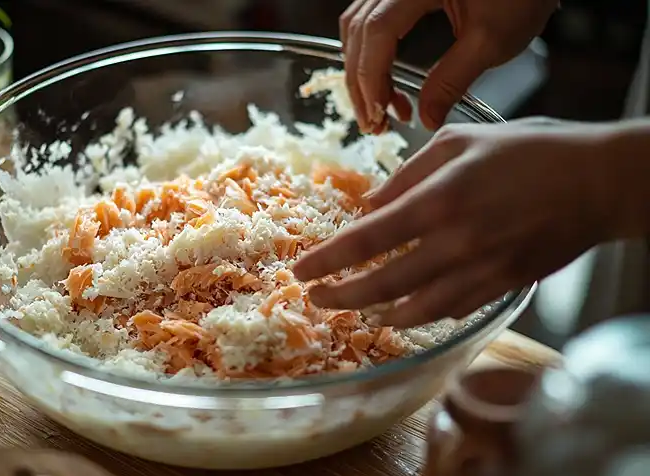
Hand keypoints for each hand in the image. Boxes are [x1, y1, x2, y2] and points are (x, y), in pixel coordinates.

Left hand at [294, 118, 621, 327]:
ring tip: (354, 310)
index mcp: (437, 202)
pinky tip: (401, 311)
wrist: (595, 183)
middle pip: (380, 285)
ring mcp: (478, 272)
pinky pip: (448, 311)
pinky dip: (418, 315)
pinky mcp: (499, 288)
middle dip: (340, 297)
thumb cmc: (526, 152)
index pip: (364, 241)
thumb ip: (406, 176)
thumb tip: (369, 206)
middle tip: (316, 299)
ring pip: (413, 310)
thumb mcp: (457, 144)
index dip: (326, 261)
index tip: (299, 271)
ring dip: (375, 315)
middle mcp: (453, 244)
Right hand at [340, 0, 557, 131]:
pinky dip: (369, 53)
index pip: (377, 33)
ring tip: (379, 105)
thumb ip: (452, 81)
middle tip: (374, 123)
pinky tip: (382, 77)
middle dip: (361, 82)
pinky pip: (368, 20)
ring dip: (362, 69)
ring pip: (357, 26)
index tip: (379, 113)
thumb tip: (426, 118)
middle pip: (358, 31)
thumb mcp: (490, 41)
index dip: (372, 77)